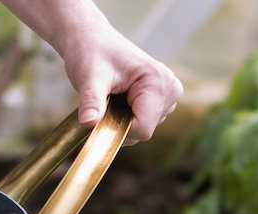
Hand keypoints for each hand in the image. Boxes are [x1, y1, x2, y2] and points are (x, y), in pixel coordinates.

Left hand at [58, 26, 181, 142]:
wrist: (92, 39)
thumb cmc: (91, 52)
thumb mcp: (89, 76)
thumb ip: (92, 101)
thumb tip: (88, 123)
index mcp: (158, 82)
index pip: (143, 128)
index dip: (118, 128)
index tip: (99, 113)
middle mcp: (170, 90)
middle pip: (144, 129)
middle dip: (120, 122)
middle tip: (105, 98)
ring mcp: (167, 96)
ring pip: (143, 128)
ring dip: (122, 119)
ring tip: (112, 95)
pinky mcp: (161, 101)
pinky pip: (142, 123)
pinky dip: (126, 117)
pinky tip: (118, 98)